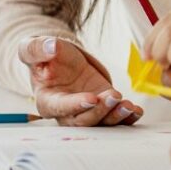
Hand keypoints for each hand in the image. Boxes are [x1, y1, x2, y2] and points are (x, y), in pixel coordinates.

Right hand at [18, 36, 142, 126]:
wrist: (59, 60)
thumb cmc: (44, 57)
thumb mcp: (34, 48)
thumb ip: (37, 48)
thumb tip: (50, 46)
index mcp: (47, 100)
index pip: (60, 107)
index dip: (76, 105)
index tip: (91, 98)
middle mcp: (66, 112)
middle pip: (84, 120)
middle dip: (100, 110)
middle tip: (115, 96)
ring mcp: (87, 111)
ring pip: (101, 122)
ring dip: (116, 116)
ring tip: (129, 106)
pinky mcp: (102, 106)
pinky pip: (114, 118)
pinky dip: (127, 117)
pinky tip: (136, 111)